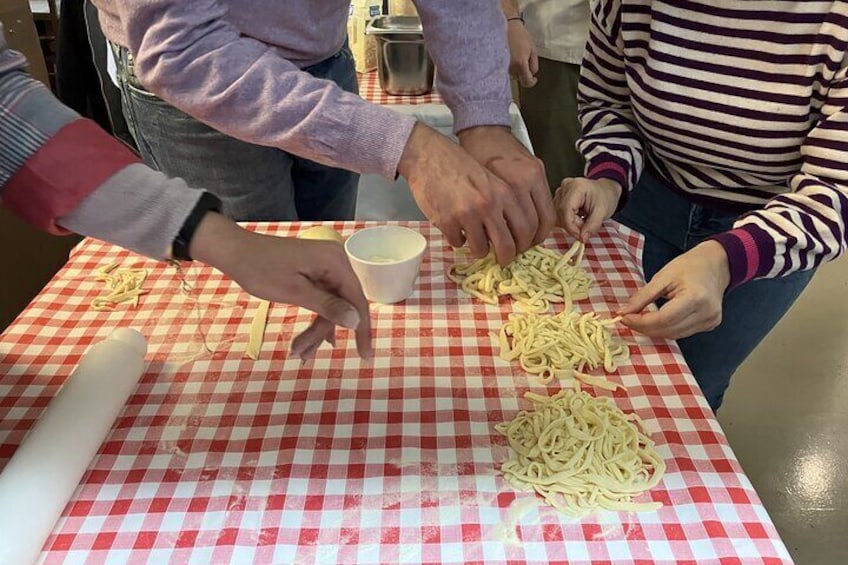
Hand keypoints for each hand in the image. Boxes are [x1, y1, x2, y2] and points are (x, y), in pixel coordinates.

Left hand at [189, 213, 371, 360]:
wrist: (234, 251)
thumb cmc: (261, 269)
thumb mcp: (294, 291)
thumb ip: (327, 306)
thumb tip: (357, 321)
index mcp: (336, 262)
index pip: (358, 300)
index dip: (363, 330)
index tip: (365, 356)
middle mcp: (336, 263)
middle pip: (343, 306)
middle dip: (323, 332)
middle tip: (302, 354)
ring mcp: (325, 268)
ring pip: (331, 307)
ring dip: (316, 330)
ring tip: (297, 352)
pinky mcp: (314, 273)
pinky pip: (322, 300)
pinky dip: (313, 319)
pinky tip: (308, 341)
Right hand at [398, 123, 541, 264]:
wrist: (429, 156)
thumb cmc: (460, 166)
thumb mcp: (491, 180)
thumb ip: (503, 203)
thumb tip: (513, 233)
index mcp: (504, 193)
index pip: (526, 228)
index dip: (523, 245)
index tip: (518, 249)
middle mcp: (489, 205)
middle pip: (507, 246)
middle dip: (505, 258)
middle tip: (501, 260)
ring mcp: (467, 214)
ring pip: (481, 250)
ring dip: (478, 250)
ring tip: (473, 241)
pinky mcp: (447, 221)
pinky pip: (457, 243)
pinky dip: (456, 239)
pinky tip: (454, 228)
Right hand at [507, 19, 538, 86]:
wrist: (505, 26)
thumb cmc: (519, 35)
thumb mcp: (533, 49)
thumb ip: (534, 64)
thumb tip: (532, 73)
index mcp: (520, 63)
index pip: (527, 82)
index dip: (532, 82)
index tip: (534, 79)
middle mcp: (510, 67)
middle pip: (519, 78)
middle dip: (523, 71)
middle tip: (524, 58)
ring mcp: (502, 66)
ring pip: (512, 74)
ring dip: (516, 69)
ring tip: (516, 54)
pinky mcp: (496, 64)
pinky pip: (505, 70)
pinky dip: (509, 66)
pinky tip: (510, 56)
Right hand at [554, 177, 621, 241]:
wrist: (604, 191)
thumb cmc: (604, 197)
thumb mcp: (602, 212)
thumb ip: (592, 225)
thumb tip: (582, 238)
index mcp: (576, 186)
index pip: (566, 209)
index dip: (571, 226)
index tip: (580, 236)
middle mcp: (564, 187)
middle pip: (560, 213)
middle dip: (572, 225)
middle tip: (585, 228)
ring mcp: (559, 193)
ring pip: (557, 216)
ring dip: (570, 224)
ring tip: (583, 220)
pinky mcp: (557, 199)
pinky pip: (558, 216)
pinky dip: (567, 222)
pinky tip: (577, 218)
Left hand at [618, 241, 730, 338]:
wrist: (716, 264)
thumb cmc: (690, 266)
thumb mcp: (662, 277)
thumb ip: (642, 296)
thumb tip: (623, 312)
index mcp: (696, 297)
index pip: (663, 319)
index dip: (641, 322)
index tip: (623, 317)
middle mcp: (706, 313)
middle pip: (668, 330)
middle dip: (644, 328)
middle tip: (627, 319)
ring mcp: (710, 321)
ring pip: (674, 335)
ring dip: (654, 330)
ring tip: (639, 320)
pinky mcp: (710, 325)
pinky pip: (682, 333)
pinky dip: (666, 329)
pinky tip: (655, 321)